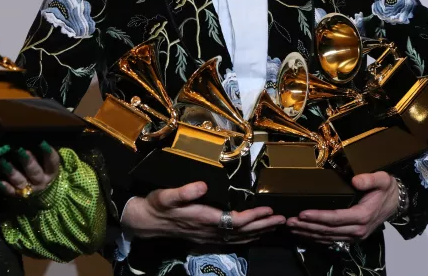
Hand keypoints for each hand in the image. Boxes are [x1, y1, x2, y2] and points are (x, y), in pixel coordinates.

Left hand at [0, 142, 60, 197]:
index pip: (52, 161)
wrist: (40, 190)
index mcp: (51, 171)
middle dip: (28, 161)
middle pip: (35, 172)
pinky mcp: (18, 195)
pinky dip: (5, 186)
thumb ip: (42, 149)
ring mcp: (29, 189)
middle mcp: (41, 181)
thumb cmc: (42, 167)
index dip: (48, 152)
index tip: (42, 142)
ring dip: (12, 172)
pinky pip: (11, 191)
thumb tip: (37, 134)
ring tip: (3, 162)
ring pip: (21, 181)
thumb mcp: (46, 160)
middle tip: (21, 150)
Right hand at [122, 182, 284, 244]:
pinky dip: (246, 238)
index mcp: (204, 218)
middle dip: (264, 225)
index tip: (268, 209)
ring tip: (275, 226)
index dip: (254, 216)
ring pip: (239, 238)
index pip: (235, 221)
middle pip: (243, 232)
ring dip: (259, 232)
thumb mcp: (166, 195)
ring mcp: (208, 237)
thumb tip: (203, 185)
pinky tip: (254, 235)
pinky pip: (232, 241)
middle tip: (282, 219)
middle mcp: (209, 230)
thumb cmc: (157, 205)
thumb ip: (184, 191)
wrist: (145, 222)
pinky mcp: (206, 238)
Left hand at [287, 172, 398, 243]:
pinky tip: (304, 233)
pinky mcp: (352, 237)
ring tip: (291, 227)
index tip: (302, 213)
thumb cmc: (387, 189)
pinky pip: (331, 239)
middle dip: (307, 226)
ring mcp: (355, 235)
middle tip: (289, 221)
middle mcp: (358, 229)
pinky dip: (316, 237)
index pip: (336, 218)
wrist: (397, 203)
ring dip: (308, 233)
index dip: (318, 217)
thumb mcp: (382, 179)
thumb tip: (355, 180)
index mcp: (362, 216)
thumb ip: (369, 179)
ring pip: (327, 237)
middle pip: (328, 230)